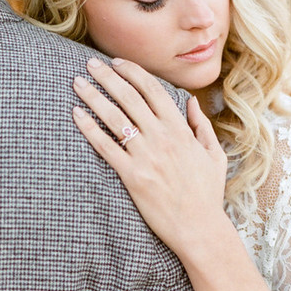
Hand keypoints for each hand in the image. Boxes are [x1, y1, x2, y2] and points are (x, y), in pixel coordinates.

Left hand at [73, 57, 227, 259]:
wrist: (199, 228)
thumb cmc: (207, 194)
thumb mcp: (214, 155)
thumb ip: (201, 125)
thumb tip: (191, 102)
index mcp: (180, 130)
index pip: (152, 89)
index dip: (132, 72)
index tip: (117, 62)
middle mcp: (162, 138)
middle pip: (129, 97)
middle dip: (107, 76)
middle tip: (89, 63)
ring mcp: (146, 156)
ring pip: (114, 117)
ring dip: (93, 96)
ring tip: (77, 82)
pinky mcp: (132, 176)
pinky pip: (105, 146)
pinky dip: (89, 128)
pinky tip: (76, 114)